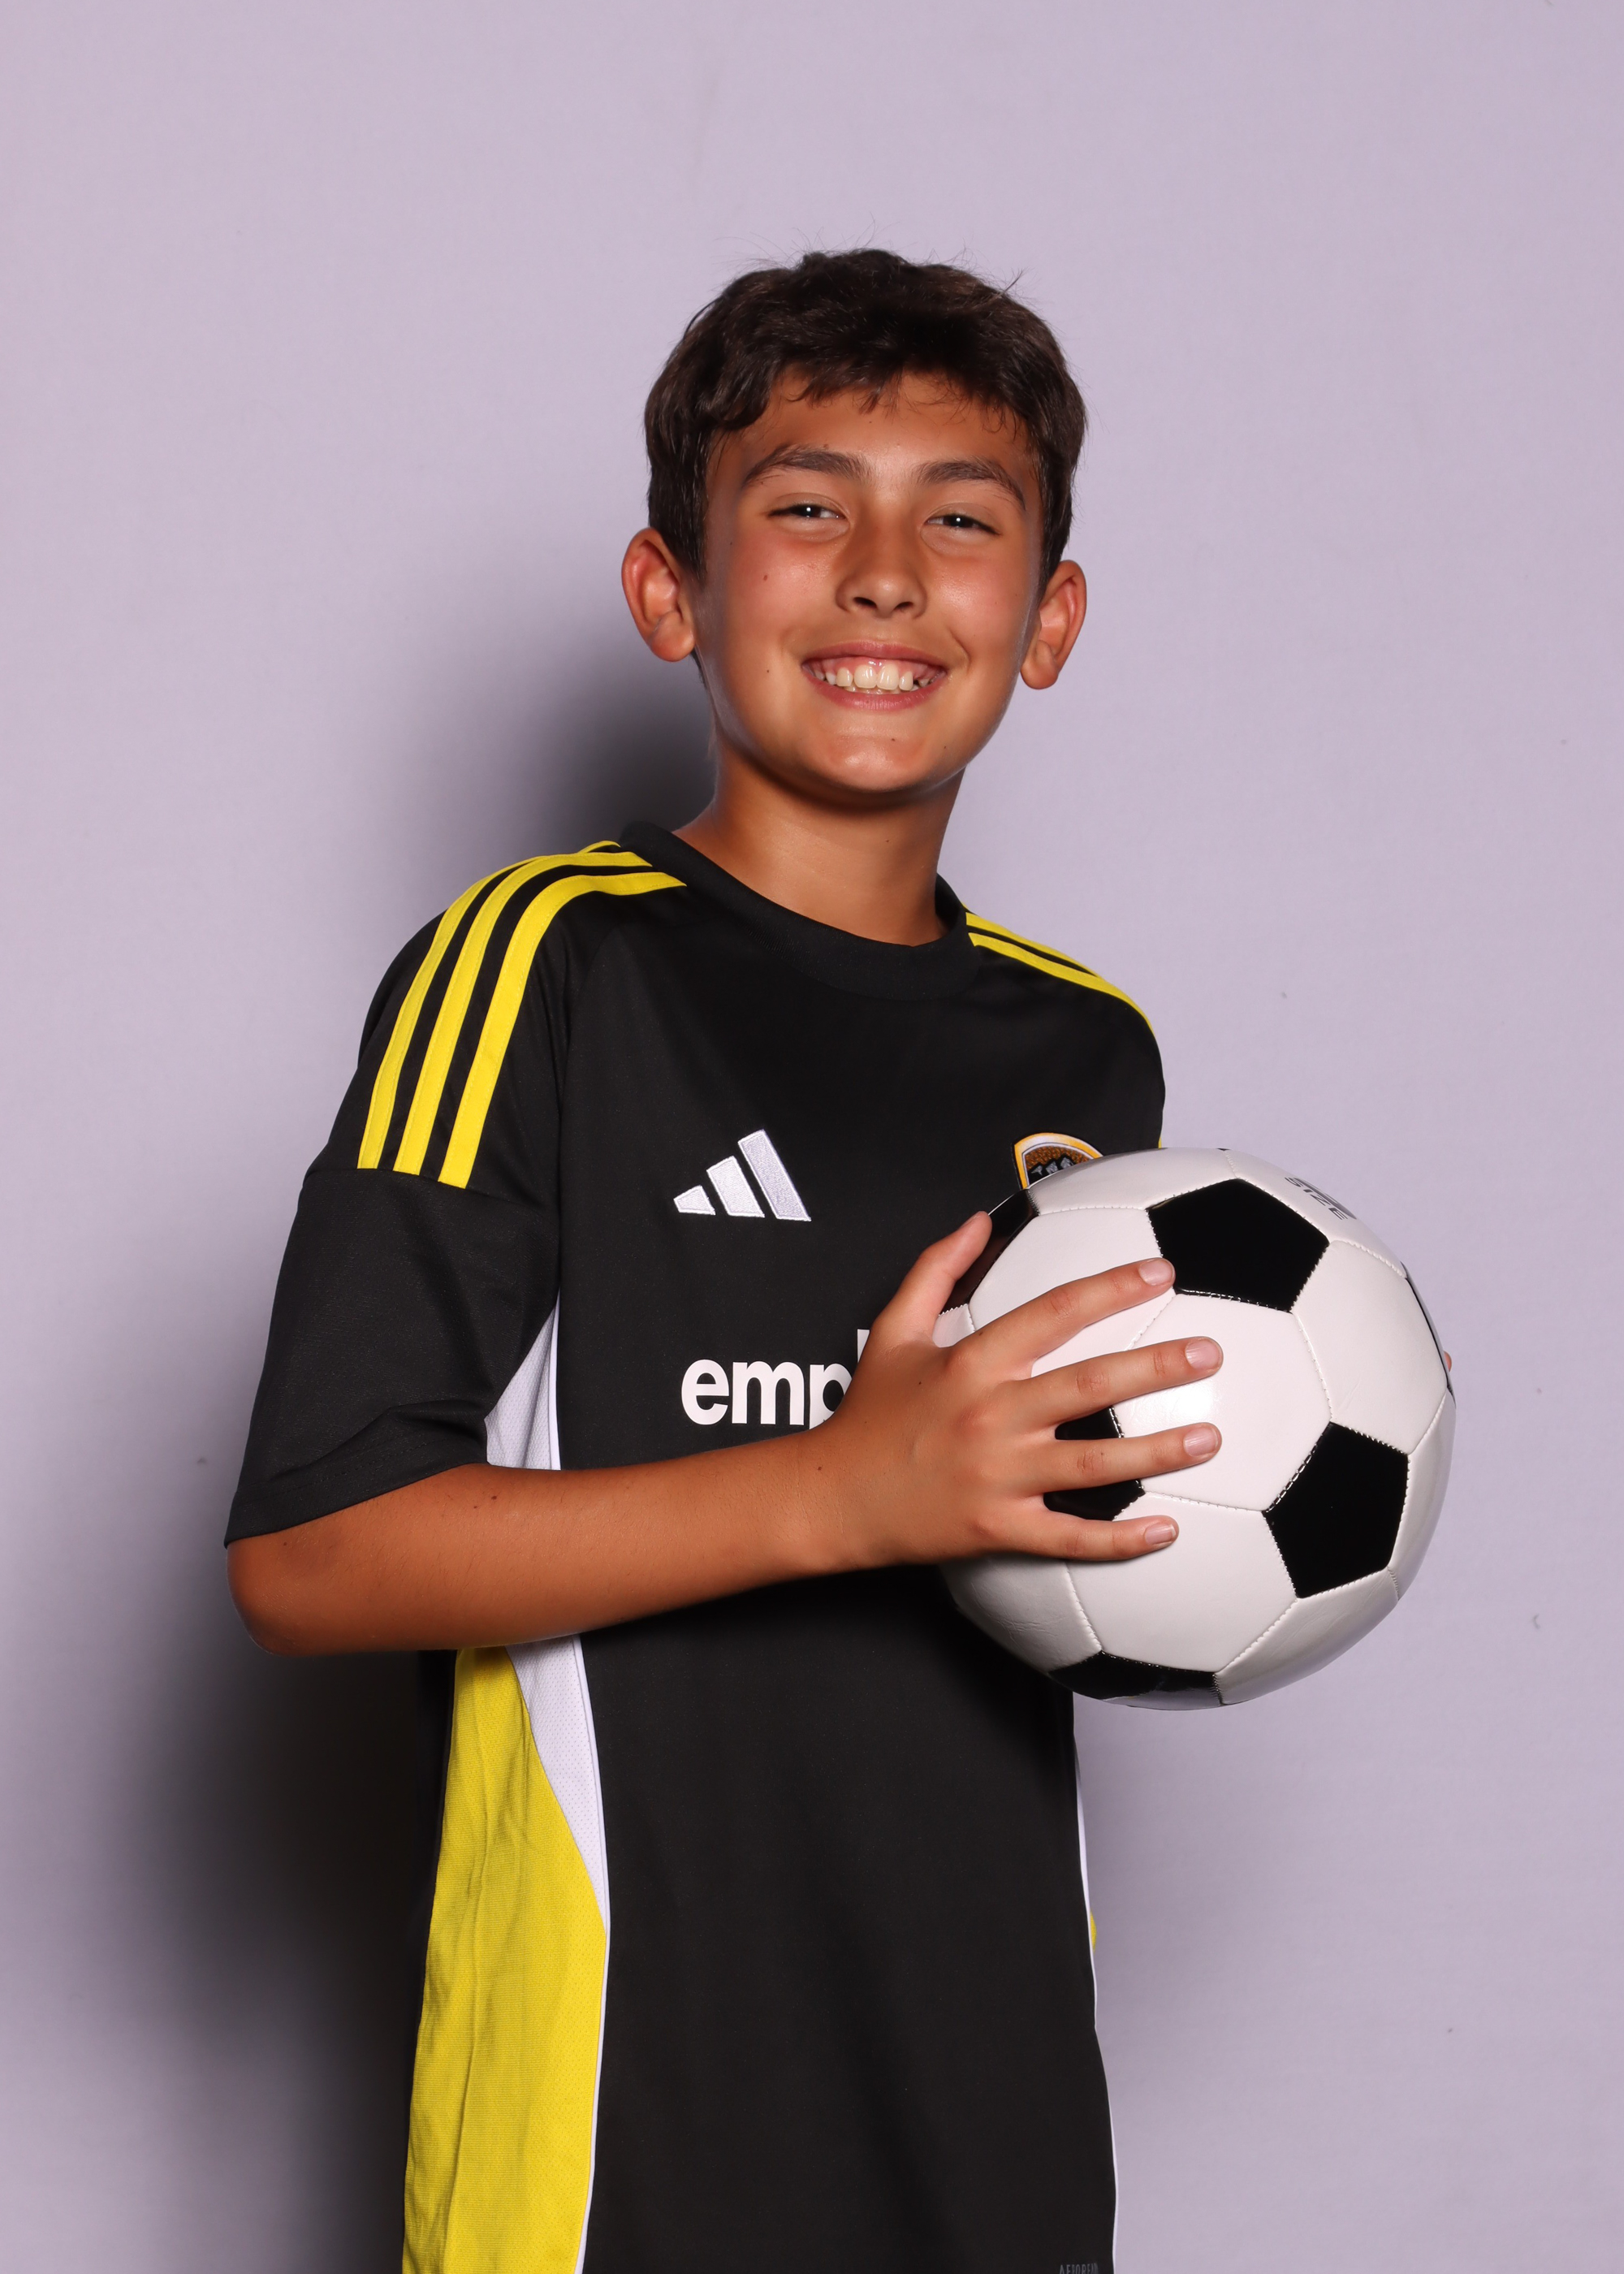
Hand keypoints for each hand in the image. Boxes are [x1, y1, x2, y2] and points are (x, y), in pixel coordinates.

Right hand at [802, 1213, 1222, 1569]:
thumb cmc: (871, 1412)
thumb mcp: (893, 1330)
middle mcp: (990, 1417)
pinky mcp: (998, 1529)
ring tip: (1210, 1438)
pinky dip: (1119, 1540)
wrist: (833, 1496)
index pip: (1053, 1314)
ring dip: (1157, 1452)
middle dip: (1155, 1367)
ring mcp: (997, 1476)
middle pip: (1088, 1387)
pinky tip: (1166, 1530)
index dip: (1110, 1288)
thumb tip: (978, 1221)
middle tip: (1209, 1354)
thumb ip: (936, 1270)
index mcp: (971, 1363)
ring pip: (1092, 1465)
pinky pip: (1069, 1538)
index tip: (1161, 1272)